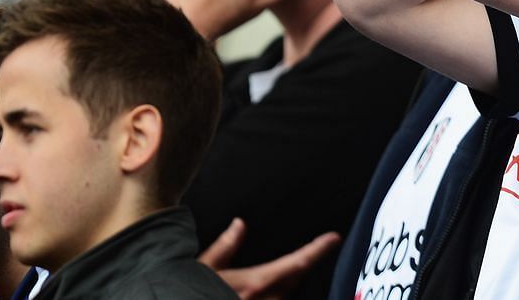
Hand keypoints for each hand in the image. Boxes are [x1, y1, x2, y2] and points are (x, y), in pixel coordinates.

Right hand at [199, 218, 341, 299]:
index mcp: (254, 284)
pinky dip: (273, 295)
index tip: (332, 238)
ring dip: (282, 286)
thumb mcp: (203, 267)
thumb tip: (239, 225)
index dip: (316, 250)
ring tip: (271, 278)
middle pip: (292, 282)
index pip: (295, 263)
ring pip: (283, 297)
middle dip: (297, 268)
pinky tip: (264, 291)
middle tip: (302, 254)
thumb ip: (225, 247)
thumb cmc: (186, 292)